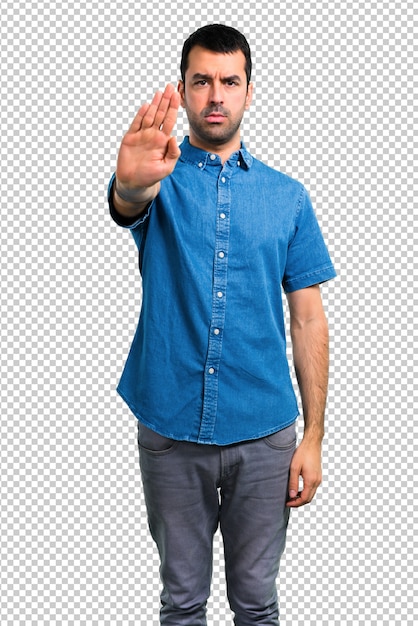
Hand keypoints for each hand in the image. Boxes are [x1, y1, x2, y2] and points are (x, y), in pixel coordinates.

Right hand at [116, 84, 180, 200]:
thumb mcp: (166, 167)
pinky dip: (140, 114)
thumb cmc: (151, 176)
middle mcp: (153, 136)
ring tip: (160, 92)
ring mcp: (142, 136)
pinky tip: (146, 105)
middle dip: (165, 101)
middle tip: (170, 86)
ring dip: (154, 104)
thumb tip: (175, 137)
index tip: (177, 95)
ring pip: (149, 116)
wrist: (134, 182)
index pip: (169, 121)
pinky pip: (136, 124)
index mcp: (163, 141)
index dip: (173, 108)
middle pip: (160, 114)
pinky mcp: (130, 138)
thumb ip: (173, 153)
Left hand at [286, 438, 322, 507]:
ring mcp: (319, 478)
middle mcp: (317, 481)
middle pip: (309, 498)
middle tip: (288, 502)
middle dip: (299, 502)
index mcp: (311, 480)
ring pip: (311, 494)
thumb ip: (293, 482)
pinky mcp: (318, 475)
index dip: (295, 503)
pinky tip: (298, 490)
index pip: (304, 498)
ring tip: (292, 497)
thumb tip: (292, 495)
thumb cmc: (303, 453)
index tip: (287, 503)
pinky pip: (313, 488)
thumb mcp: (294, 467)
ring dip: (302, 498)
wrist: (312, 443)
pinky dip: (306, 492)